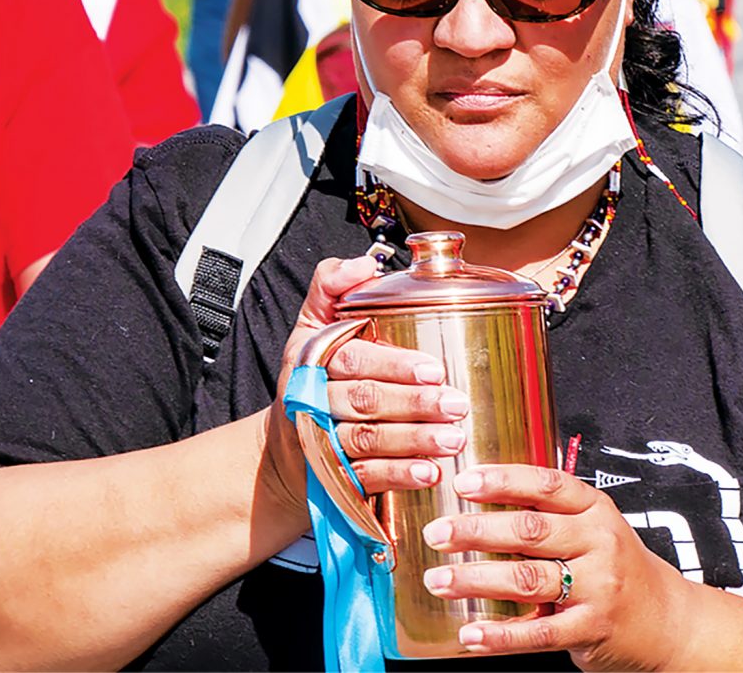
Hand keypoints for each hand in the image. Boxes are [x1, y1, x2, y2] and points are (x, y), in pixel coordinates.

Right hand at [261, 256, 468, 516]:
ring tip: (453, 439)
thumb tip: (365, 263)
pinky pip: (365, 479)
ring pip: (368, 442)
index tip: (435, 368)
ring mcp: (323, 444)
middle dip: (414, 404)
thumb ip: (332, 285)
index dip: (394, 364)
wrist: (284, 449)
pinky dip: (399, 476)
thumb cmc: (314, 375)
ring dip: (414, 442)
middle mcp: (314, 402)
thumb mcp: (312, 324)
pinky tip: (431, 474)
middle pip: (366, 402)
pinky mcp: (333, 479)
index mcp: (314, 360)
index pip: (354, 359)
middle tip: (457, 404)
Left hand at [420, 464, 689, 670]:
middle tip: (437, 533)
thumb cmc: (618, 565)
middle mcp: (598, 542)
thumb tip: (482, 497)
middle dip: (476, 530)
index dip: (502, 481)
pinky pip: (538, 633)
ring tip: (440, 580)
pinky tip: (471, 633)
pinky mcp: (591, 628)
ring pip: (527, 578)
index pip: (545, 485)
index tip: (463, 482)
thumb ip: (550, 512)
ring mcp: (597, 586)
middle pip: (529, 530)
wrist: (668, 620)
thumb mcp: (594, 525)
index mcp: (595, 508)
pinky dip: (499, 635)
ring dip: (476, 580)